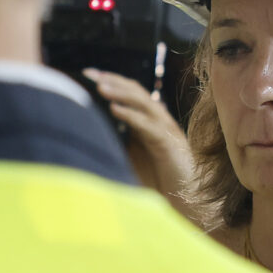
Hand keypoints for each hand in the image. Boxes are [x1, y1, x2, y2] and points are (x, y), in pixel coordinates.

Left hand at [84, 69, 199, 213]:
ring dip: (120, 93)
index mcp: (149, 120)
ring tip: (100, 87)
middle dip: (112, 80)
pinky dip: (131, 116)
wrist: (185, 199)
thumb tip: (88, 128)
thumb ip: (117, 140)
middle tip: (90, 74)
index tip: (87, 73)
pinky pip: (148, 126)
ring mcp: (165, 130)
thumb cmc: (157, 179)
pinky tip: (115, 110)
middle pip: (136, 91)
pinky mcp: (169, 145)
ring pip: (143, 103)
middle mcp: (158, 120)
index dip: (111, 80)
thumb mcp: (131, 155)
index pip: (129, 92)